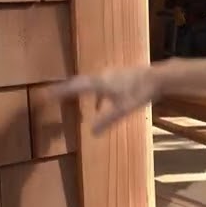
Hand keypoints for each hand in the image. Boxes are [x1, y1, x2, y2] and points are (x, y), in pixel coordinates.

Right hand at [42, 64, 163, 135]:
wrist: (159, 77)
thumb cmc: (140, 92)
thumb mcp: (123, 110)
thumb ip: (107, 120)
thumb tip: (91, 132)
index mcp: (100, 83)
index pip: (75, 87)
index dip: (60, 91)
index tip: (46, 93)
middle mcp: (103, 76)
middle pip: (81, 83)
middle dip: (68, 90)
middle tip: (56, 95)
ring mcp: (112, 74)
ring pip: (93, 83)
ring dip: (83, 91)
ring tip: (76, 99)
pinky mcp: (121, 75)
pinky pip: (103, 85)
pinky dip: (97, 93)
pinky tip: (102, 103)